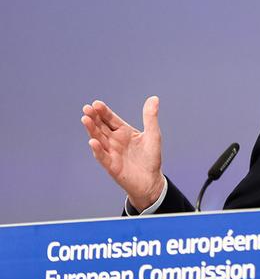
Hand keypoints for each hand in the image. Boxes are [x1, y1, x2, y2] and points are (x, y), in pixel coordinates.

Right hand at [81, 96, 164, 211]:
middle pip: (102, 127)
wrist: (151, 180)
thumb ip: (150, 117)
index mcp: (124, 132)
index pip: (111, 119)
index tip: (96, 103)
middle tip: (86, 108)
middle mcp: (115, 141)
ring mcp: (112, 153)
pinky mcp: (112, 166)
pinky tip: (93, 141)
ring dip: (92, 130)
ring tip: (85, 119)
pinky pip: (103, 157)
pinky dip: (98, 149)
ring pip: (99, 139)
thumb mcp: (153, 134)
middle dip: (94, 118)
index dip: (104, 112)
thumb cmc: (151, 156)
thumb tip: (154, 97)